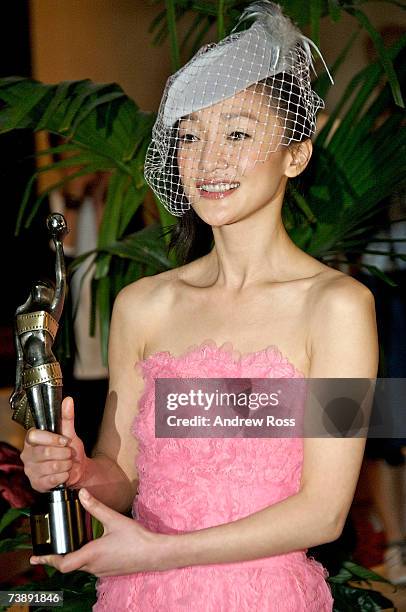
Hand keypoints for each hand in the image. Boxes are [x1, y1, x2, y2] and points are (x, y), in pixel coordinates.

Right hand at [21, 396, 86, 491]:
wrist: (78, 469)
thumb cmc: (70, 450)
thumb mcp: (70, 432)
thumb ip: (67, 417)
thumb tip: (68, 400)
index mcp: (32, 440)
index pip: (34, 436)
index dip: (51, 438)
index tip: (65, 440)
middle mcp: (27, 455)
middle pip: (44, 452)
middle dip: (63, 453)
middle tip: (69, 453)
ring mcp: (31, 470)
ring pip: (51, 466)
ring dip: (65, 464)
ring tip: (67, 463)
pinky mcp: (37, 484)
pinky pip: (53, 479)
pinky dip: (64, 475)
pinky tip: (65, 473)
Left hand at [30, 489, 169, 575]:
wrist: (154, 554)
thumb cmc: (135, 538)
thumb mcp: (114, 519)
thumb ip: (96, 507)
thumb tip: (81, 493)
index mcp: (91, 554)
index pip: (63, 564)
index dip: (48, 561)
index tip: (36, 558)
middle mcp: (93, 566)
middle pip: (68, 566)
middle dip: (57, 557)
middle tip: (47, 550)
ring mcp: (101, 571)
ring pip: (79, 567)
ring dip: (71, 557)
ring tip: (67, 545)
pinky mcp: (108, 571)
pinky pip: (90, 567)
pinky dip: (83, 559)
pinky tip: (89, 547)